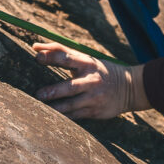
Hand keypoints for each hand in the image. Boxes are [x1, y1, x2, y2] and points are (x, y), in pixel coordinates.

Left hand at [33, 42, 149, 119]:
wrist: (129, 88)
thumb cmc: (98, 70)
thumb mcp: (84, 59)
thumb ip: (60, 52)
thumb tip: (34, 45)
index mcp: (87, 63)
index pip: (67, 58)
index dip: (51, 56)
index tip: (37, 56)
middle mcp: (91, 80)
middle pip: (71, 86)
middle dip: (54, 91)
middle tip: (39, 94)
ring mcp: (94, 97)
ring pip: (72, 104)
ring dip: (57, 107)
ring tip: (41, 107)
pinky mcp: (95, 111)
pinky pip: (76, 115)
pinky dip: (64, 116)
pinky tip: (52, 117)